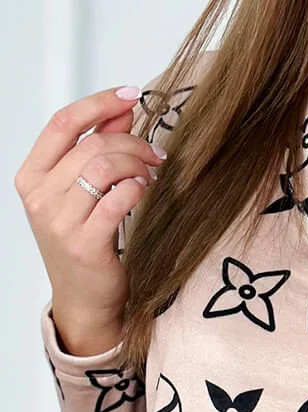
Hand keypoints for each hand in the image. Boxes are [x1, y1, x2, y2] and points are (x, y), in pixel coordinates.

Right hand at [14, 84, 165, 353]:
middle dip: (131, 141)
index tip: (130, 95)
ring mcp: (59, 221)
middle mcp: (40, 197)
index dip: (99, 103)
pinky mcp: (85, 243)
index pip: (63, 123)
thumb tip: (121, 111)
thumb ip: (96, 150)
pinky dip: (137, 188)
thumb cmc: (84, 244)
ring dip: (137, 164)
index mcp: (32, 176)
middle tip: (155, 153)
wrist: (84, 301)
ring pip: (105, 167)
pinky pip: (118, 199)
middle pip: (91, 144)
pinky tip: (145, 191)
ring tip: (152, 174)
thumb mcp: (81, 193)